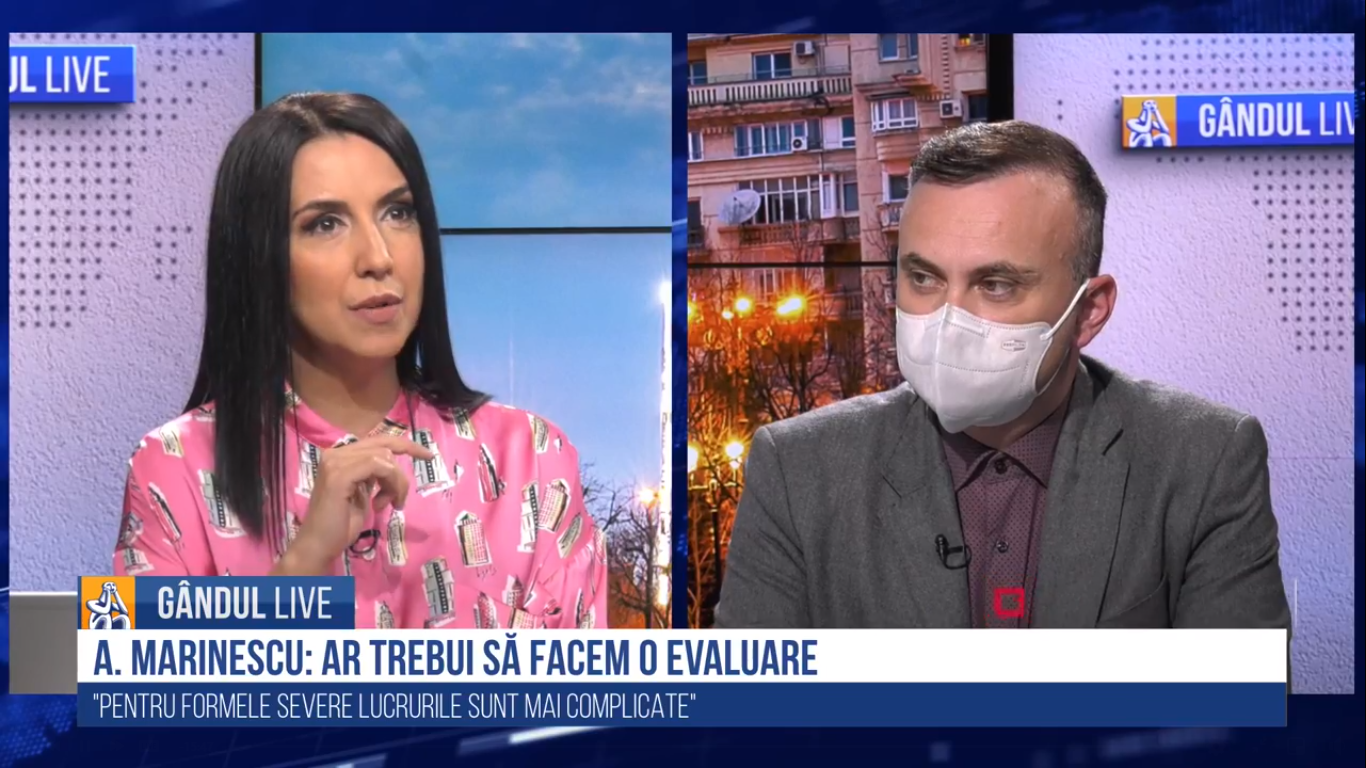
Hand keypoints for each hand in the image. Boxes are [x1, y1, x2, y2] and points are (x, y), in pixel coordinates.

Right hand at [283, 434, 434, 573]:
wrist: (319, 544)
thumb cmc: (340, 523)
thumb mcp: (362, 493)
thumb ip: (373, 475)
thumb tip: (392, 468)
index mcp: (341, 455)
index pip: (379, 441)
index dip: (406, 445)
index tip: (428, 455)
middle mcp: (336, 453)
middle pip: (385, 447)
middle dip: (401, 474)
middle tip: (401, 499)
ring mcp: (336, 462)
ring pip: (385, 458)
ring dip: (396, 484)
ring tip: (389, 505)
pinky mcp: (339, 475)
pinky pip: (379, 466)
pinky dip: (389, 484)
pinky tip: (381, 504)